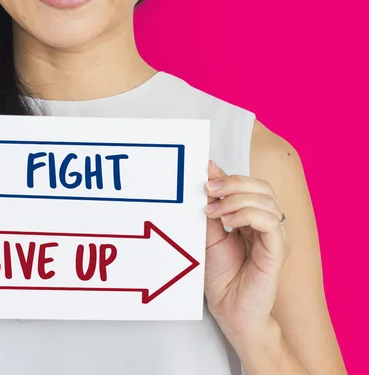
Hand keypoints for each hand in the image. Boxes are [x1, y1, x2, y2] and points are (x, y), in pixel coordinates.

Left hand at [203, 160, 289, 337]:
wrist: (229, 310)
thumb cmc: (222, 277)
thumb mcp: (210, 234)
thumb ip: (212, 206)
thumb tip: (210, 172)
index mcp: (255, 219)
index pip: (250, 185)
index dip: (229, 178)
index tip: (205, 178)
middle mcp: (269, 225)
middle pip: (262, 188)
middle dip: (233, 183)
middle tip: (209, 190)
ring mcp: (276, 237)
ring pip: (266, 201)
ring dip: (236, 200)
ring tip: (214, 212)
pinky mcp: (278, 251)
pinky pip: (271, 222)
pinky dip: (248, 215)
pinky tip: (228, 222)